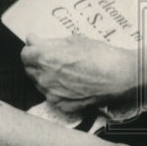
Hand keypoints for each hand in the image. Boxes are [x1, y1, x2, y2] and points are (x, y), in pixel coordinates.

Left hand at [21, 35, 136, 113]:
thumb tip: (32, 39)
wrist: (121, 76)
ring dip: (47, 76)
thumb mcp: (74, 40)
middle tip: (54, 58)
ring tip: (66, 71)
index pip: (25, 54)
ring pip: (40, 84)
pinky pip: (52, 97)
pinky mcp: (63, 106)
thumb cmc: (101, 55)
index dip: (33, 50)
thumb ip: (49, 42)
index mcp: (45, 58)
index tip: (40, 48)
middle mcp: (45, 78)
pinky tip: (72, 84)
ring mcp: (53, 94)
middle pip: (30, 70)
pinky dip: (58, 90)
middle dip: (38, 63)